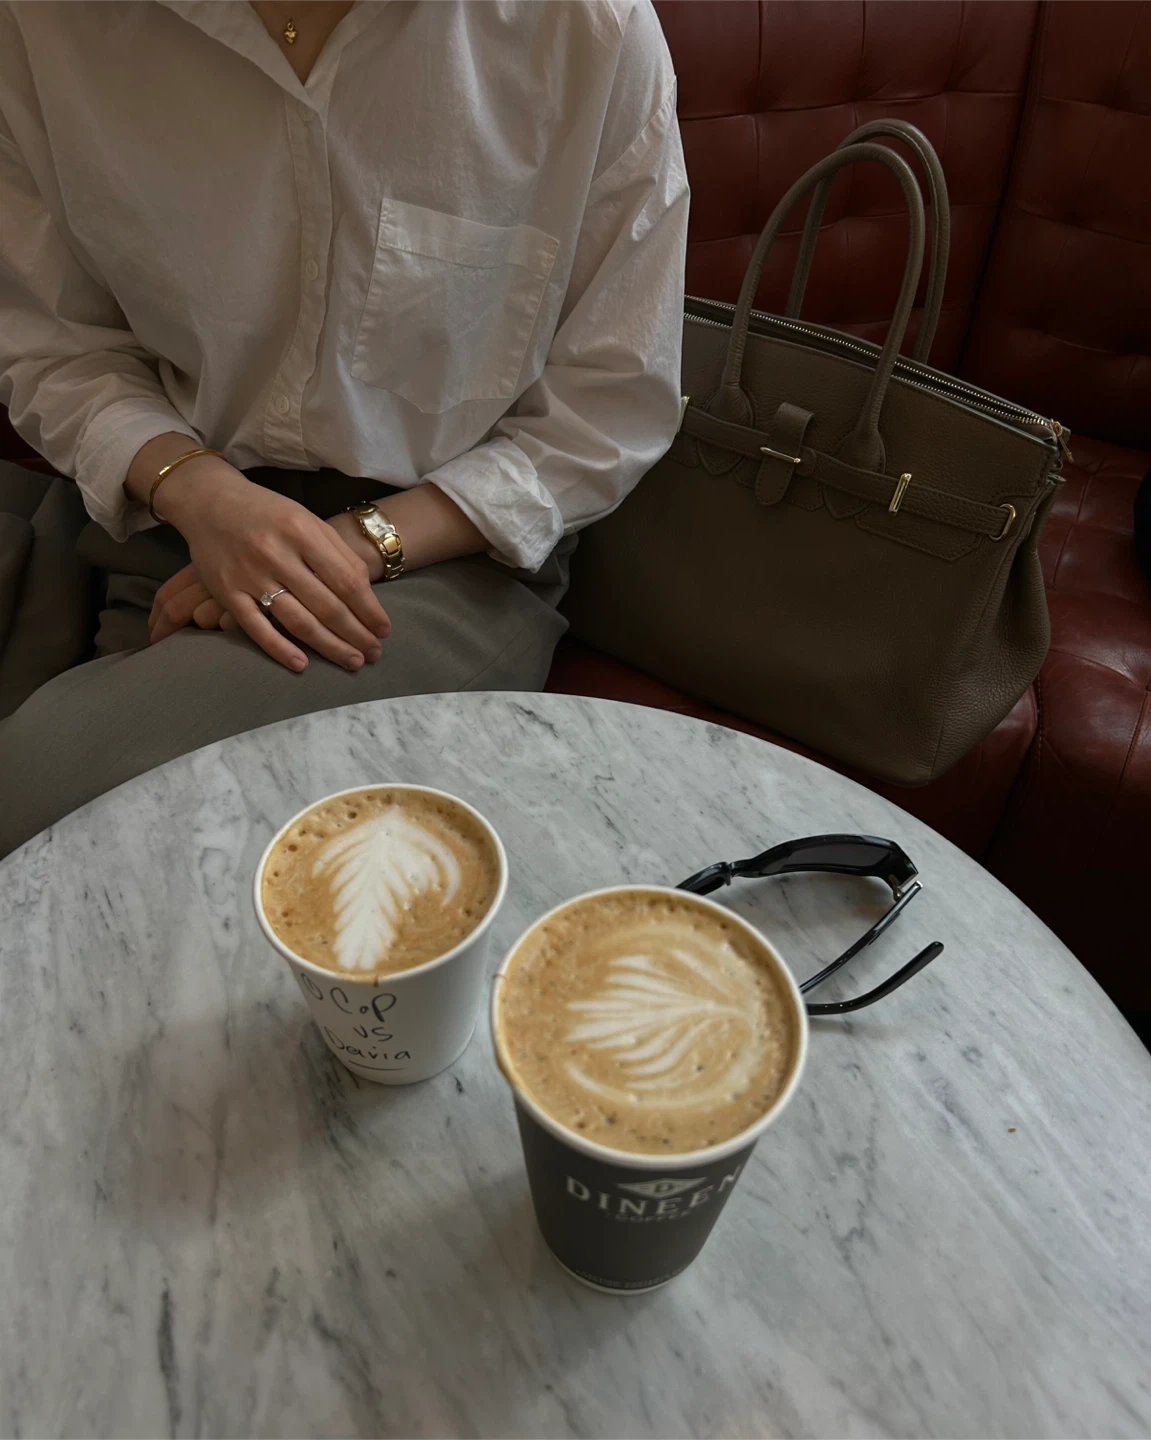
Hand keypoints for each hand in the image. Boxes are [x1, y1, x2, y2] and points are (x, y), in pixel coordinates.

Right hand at [151, 457, 390, 671]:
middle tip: (375, 654)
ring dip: (329, 646)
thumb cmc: (268, 513)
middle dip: (356, 634)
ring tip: (353, 661)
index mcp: (302, 532)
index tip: (384, 630)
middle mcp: (276, 554)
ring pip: (297, 620)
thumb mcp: (306, 519)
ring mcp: (250, 575)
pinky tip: (302, 665)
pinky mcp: (226, 591)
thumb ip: (336, 552)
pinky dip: (279, 649)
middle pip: (326, 605)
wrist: (209, 501)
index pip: (346, 580)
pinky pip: (256, 627)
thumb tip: (367, 594)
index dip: (369, 610)